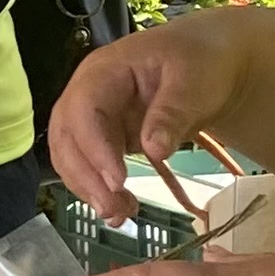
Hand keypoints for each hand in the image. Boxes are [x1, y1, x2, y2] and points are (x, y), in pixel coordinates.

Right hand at [47, 15, 257, 219]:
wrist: (207, 60)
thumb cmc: (199, 62)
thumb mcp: (194, 81)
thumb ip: (172, 113)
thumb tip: (154, 150)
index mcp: (104, 70)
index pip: (84, 109)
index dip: (94, 147)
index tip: (118, 181)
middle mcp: (87, 93)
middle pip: (67, 137)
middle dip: (85, 177)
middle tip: (113, 209)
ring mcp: (92, 117)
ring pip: (70, 157)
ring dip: (88, 189)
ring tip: (120, 215)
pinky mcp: (101, 138)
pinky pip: (87, 166)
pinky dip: (98, 190)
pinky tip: (120, 208)